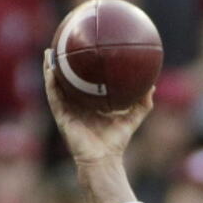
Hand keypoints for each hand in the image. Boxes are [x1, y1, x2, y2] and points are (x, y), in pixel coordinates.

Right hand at [42, 49, 152, 163]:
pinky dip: (51, 83)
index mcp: (89, 104)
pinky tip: (50, 70)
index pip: (83, 81)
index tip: (83, 49)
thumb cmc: (116, 142)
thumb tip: (152, 86)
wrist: (103, 159)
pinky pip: (54, 97)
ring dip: (50, 69)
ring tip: (49, 52)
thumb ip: (143, 103)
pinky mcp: (61, 117)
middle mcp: (76, 105)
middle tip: (62, 43)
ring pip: (55, 85)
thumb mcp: (132, 118)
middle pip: (66, 80)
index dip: (81, 67)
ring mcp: (67, 110)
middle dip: (63, 63)